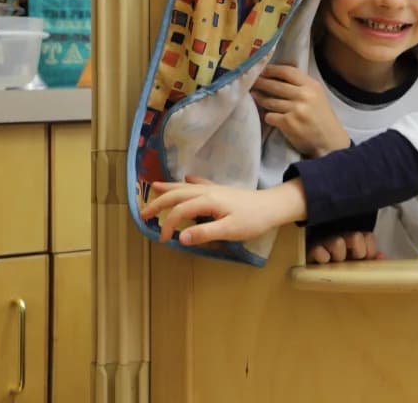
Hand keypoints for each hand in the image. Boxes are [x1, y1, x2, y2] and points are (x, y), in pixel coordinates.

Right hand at [139, 175, 307, 246]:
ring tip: (153, 187)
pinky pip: (201, 183)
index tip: (163, 240)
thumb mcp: (229, 230)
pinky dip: (190, 182)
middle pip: (178, 195)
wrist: (274, 206)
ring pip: (186, 187)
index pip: (179, 212)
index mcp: (207, 201)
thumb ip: (204, 233)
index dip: (168, 225)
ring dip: (169, 188)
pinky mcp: (222, 191)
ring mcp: (215, 189)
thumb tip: (180, 238)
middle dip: (159, 202)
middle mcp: (208, 191)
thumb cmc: (253, 220)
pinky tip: (187, 177)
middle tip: (142, 213)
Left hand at [252, 64, 350, 157]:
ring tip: (255, 96)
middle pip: (275, 85)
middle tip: (251, 82)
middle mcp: (304, 95)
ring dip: (260, 99)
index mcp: (312, 86)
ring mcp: (296, 109)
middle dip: (260, 83)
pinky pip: (269, 116)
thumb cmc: (322, 118)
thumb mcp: (317, 96)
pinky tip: (268, 116)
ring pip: (269, 101)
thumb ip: (301, 86)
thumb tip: (275, 77)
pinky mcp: (288, 123)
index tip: (261, 70)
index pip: (287, 72)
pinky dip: (268, 116)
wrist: (330, 141)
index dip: (271, 70)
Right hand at [306, 231, 384, 263]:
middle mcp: (341, 236)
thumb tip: (381, 256)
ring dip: (338, 257)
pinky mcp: (311, 249)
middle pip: (356, 237)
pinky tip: (322, 264)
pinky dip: (322, 259)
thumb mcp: (356, 263)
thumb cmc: (339, 265)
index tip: (363, 260)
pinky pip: (320, 252)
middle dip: (356, 252)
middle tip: (350, 261)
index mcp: (354, 238)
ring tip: (334, 264)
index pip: (368, 237)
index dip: (369, 251)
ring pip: (338, 243)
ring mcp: (325, 241)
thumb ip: (370, 259)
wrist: (314, 267)